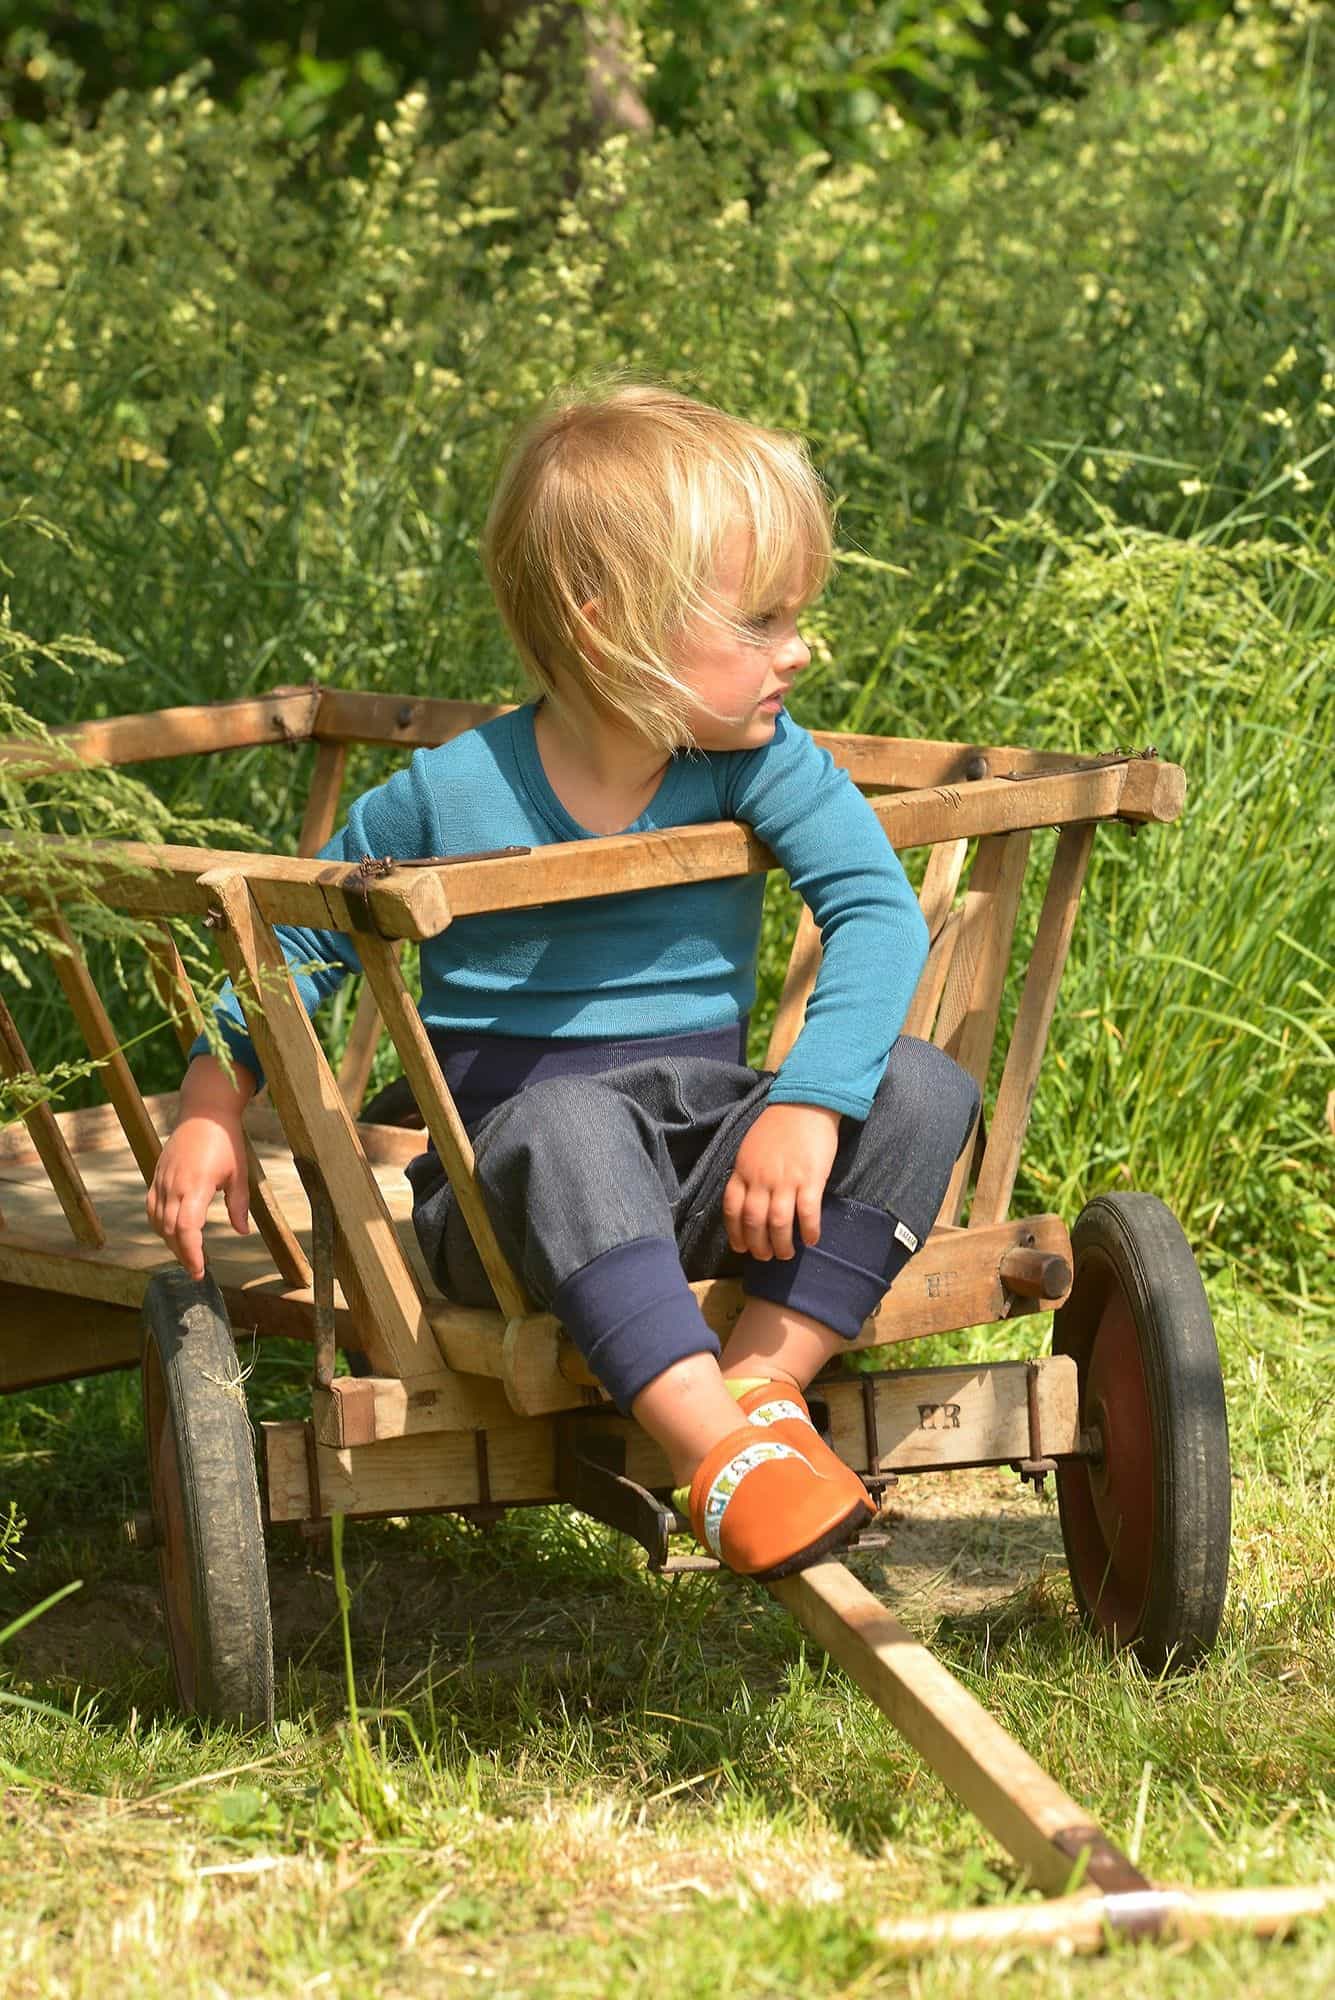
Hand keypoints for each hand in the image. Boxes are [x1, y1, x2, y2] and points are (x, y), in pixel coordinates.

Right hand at [146, 1055, 256, 1279]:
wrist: (204, 1112)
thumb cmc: (225, 1140)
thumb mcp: (238, 1174)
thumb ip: (238, 1205)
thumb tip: (242, 1232)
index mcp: (196, 1186)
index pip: (187, 1229)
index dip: (191, 1253)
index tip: (200, 1270)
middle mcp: (174, 1185)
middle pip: (170, 1231)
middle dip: (182, 1254)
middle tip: (196, 1270)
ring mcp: (162, 1180)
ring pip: (157, 1221)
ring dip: (169, 1241)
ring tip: (187, 1254)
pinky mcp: (157, 1175)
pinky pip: (152, 1207)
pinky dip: (159, 1224)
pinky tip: (171, 1232)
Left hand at [723, 1102, 840, 1261]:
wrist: (805, 1102)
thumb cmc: (778, 1125)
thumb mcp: (751, 1148)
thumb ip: (748, 1173)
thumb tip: (749, 1198)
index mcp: (743, 1170)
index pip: (732, 1209)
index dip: (735, 1232)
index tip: (741, 1247)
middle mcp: (761, 1178)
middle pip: (754, 1221)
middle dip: (758, 1245)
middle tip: (766, 1257)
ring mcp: (786, 1180)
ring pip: (778, 1223)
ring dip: (781, 1244)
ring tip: (786, 1254)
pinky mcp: (810, 1179)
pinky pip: (807, 1212)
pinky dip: (809, 1230)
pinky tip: (811, 1239)